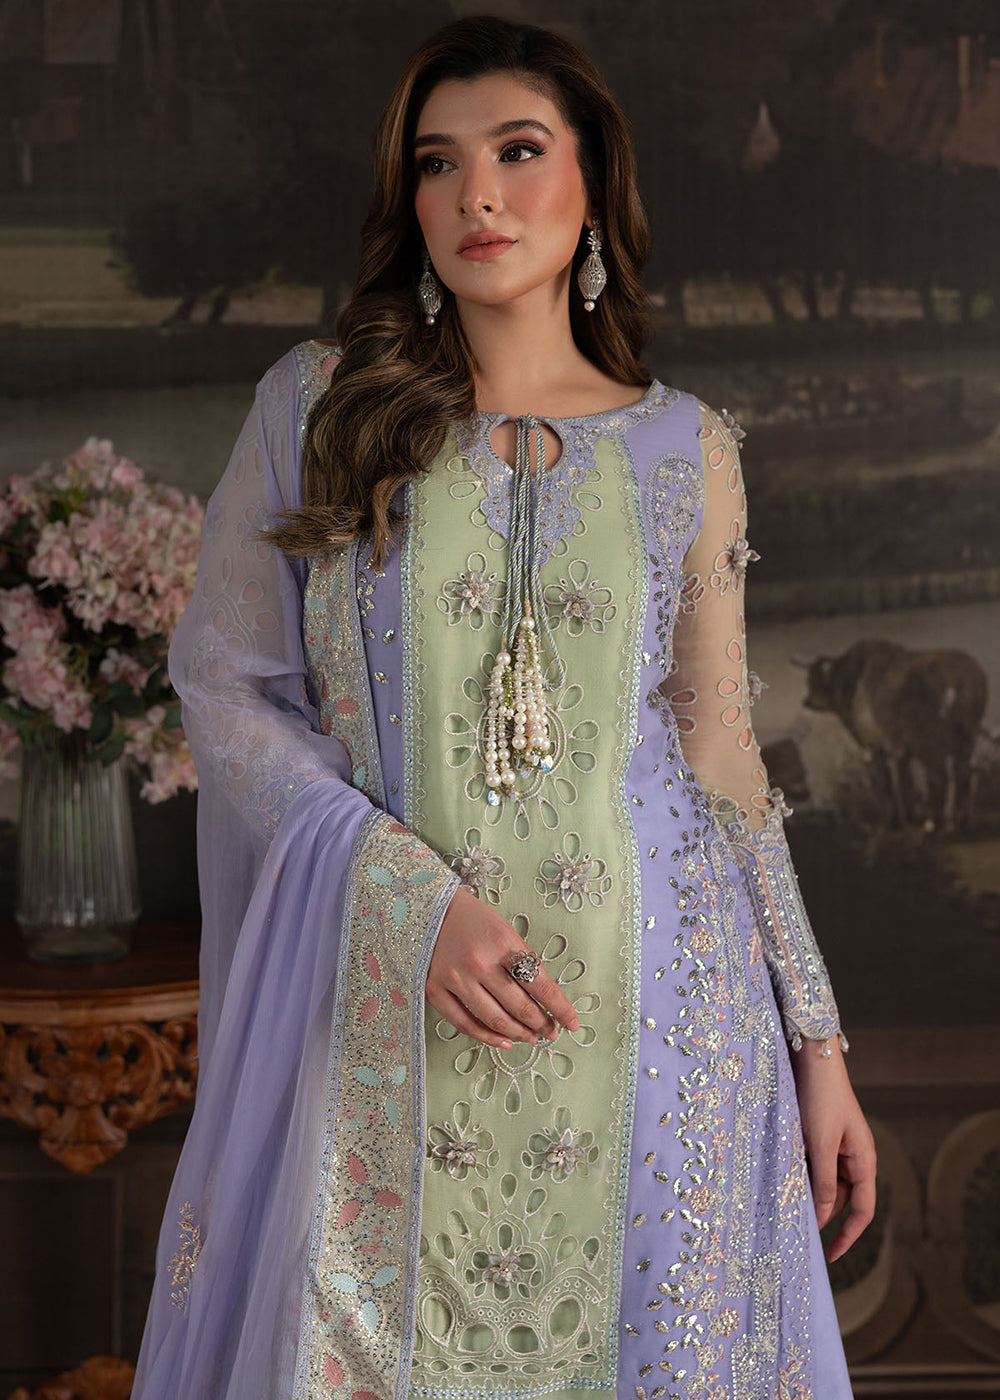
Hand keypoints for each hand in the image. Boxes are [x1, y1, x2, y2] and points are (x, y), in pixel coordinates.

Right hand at [426, 884, 579, 1047]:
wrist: (433, 911)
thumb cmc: (475, 921)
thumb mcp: (506, 933)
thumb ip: (523, 963)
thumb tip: (544, 999)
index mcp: (502, 945)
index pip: (541, 985)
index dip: (560, 1008)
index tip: (571, 1022)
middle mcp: (479, 964)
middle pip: (519, 1007)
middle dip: (541, 1024)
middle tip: (551, 1032)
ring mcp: (455, 979)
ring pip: (495, 1020)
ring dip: (519, 1033)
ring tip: (532, 1037)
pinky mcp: (435, 990)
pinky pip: (465, 1024)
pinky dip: (487, 1037)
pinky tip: (504, 1041)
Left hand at [791, 1037, 876, 1262]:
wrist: (813, 1058)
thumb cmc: (821, 1098)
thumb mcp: (821, 1143)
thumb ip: (823, 1182)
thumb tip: (822, 1218)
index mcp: (864, 1160)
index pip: (863, 1210)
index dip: (849, 1236)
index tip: (830, 1256)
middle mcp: (855, 1156)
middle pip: (841, 1198)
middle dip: (821, 1214)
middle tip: (794, 1230)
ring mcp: (839, 1145)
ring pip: (825, 1182)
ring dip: (808, 1193)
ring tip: (784, 1205)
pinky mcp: (822, 1135)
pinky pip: (815, 1165)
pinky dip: (802, 1175)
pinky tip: (783, 1179)